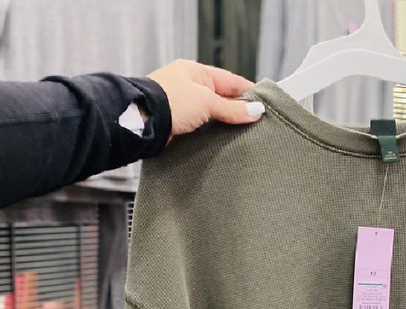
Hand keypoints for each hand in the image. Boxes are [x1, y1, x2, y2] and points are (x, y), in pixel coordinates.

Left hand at [147, 59, 264, 138]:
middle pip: (222, 98)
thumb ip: (233, 109)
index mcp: (196, 71)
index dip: (249, 93)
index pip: (231, 81)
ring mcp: (182, 103)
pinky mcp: (177, 121)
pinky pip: (201, 125)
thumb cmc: (169, 102)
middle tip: (256, 123)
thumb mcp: (207, 102)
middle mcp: (189, 85)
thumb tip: (256, 111)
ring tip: (243, 134)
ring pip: (212, 113)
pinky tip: (222, 140)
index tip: (264, 105)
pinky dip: (212, 132)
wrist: (141, 121)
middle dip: (238, 110)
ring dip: (224, 123)